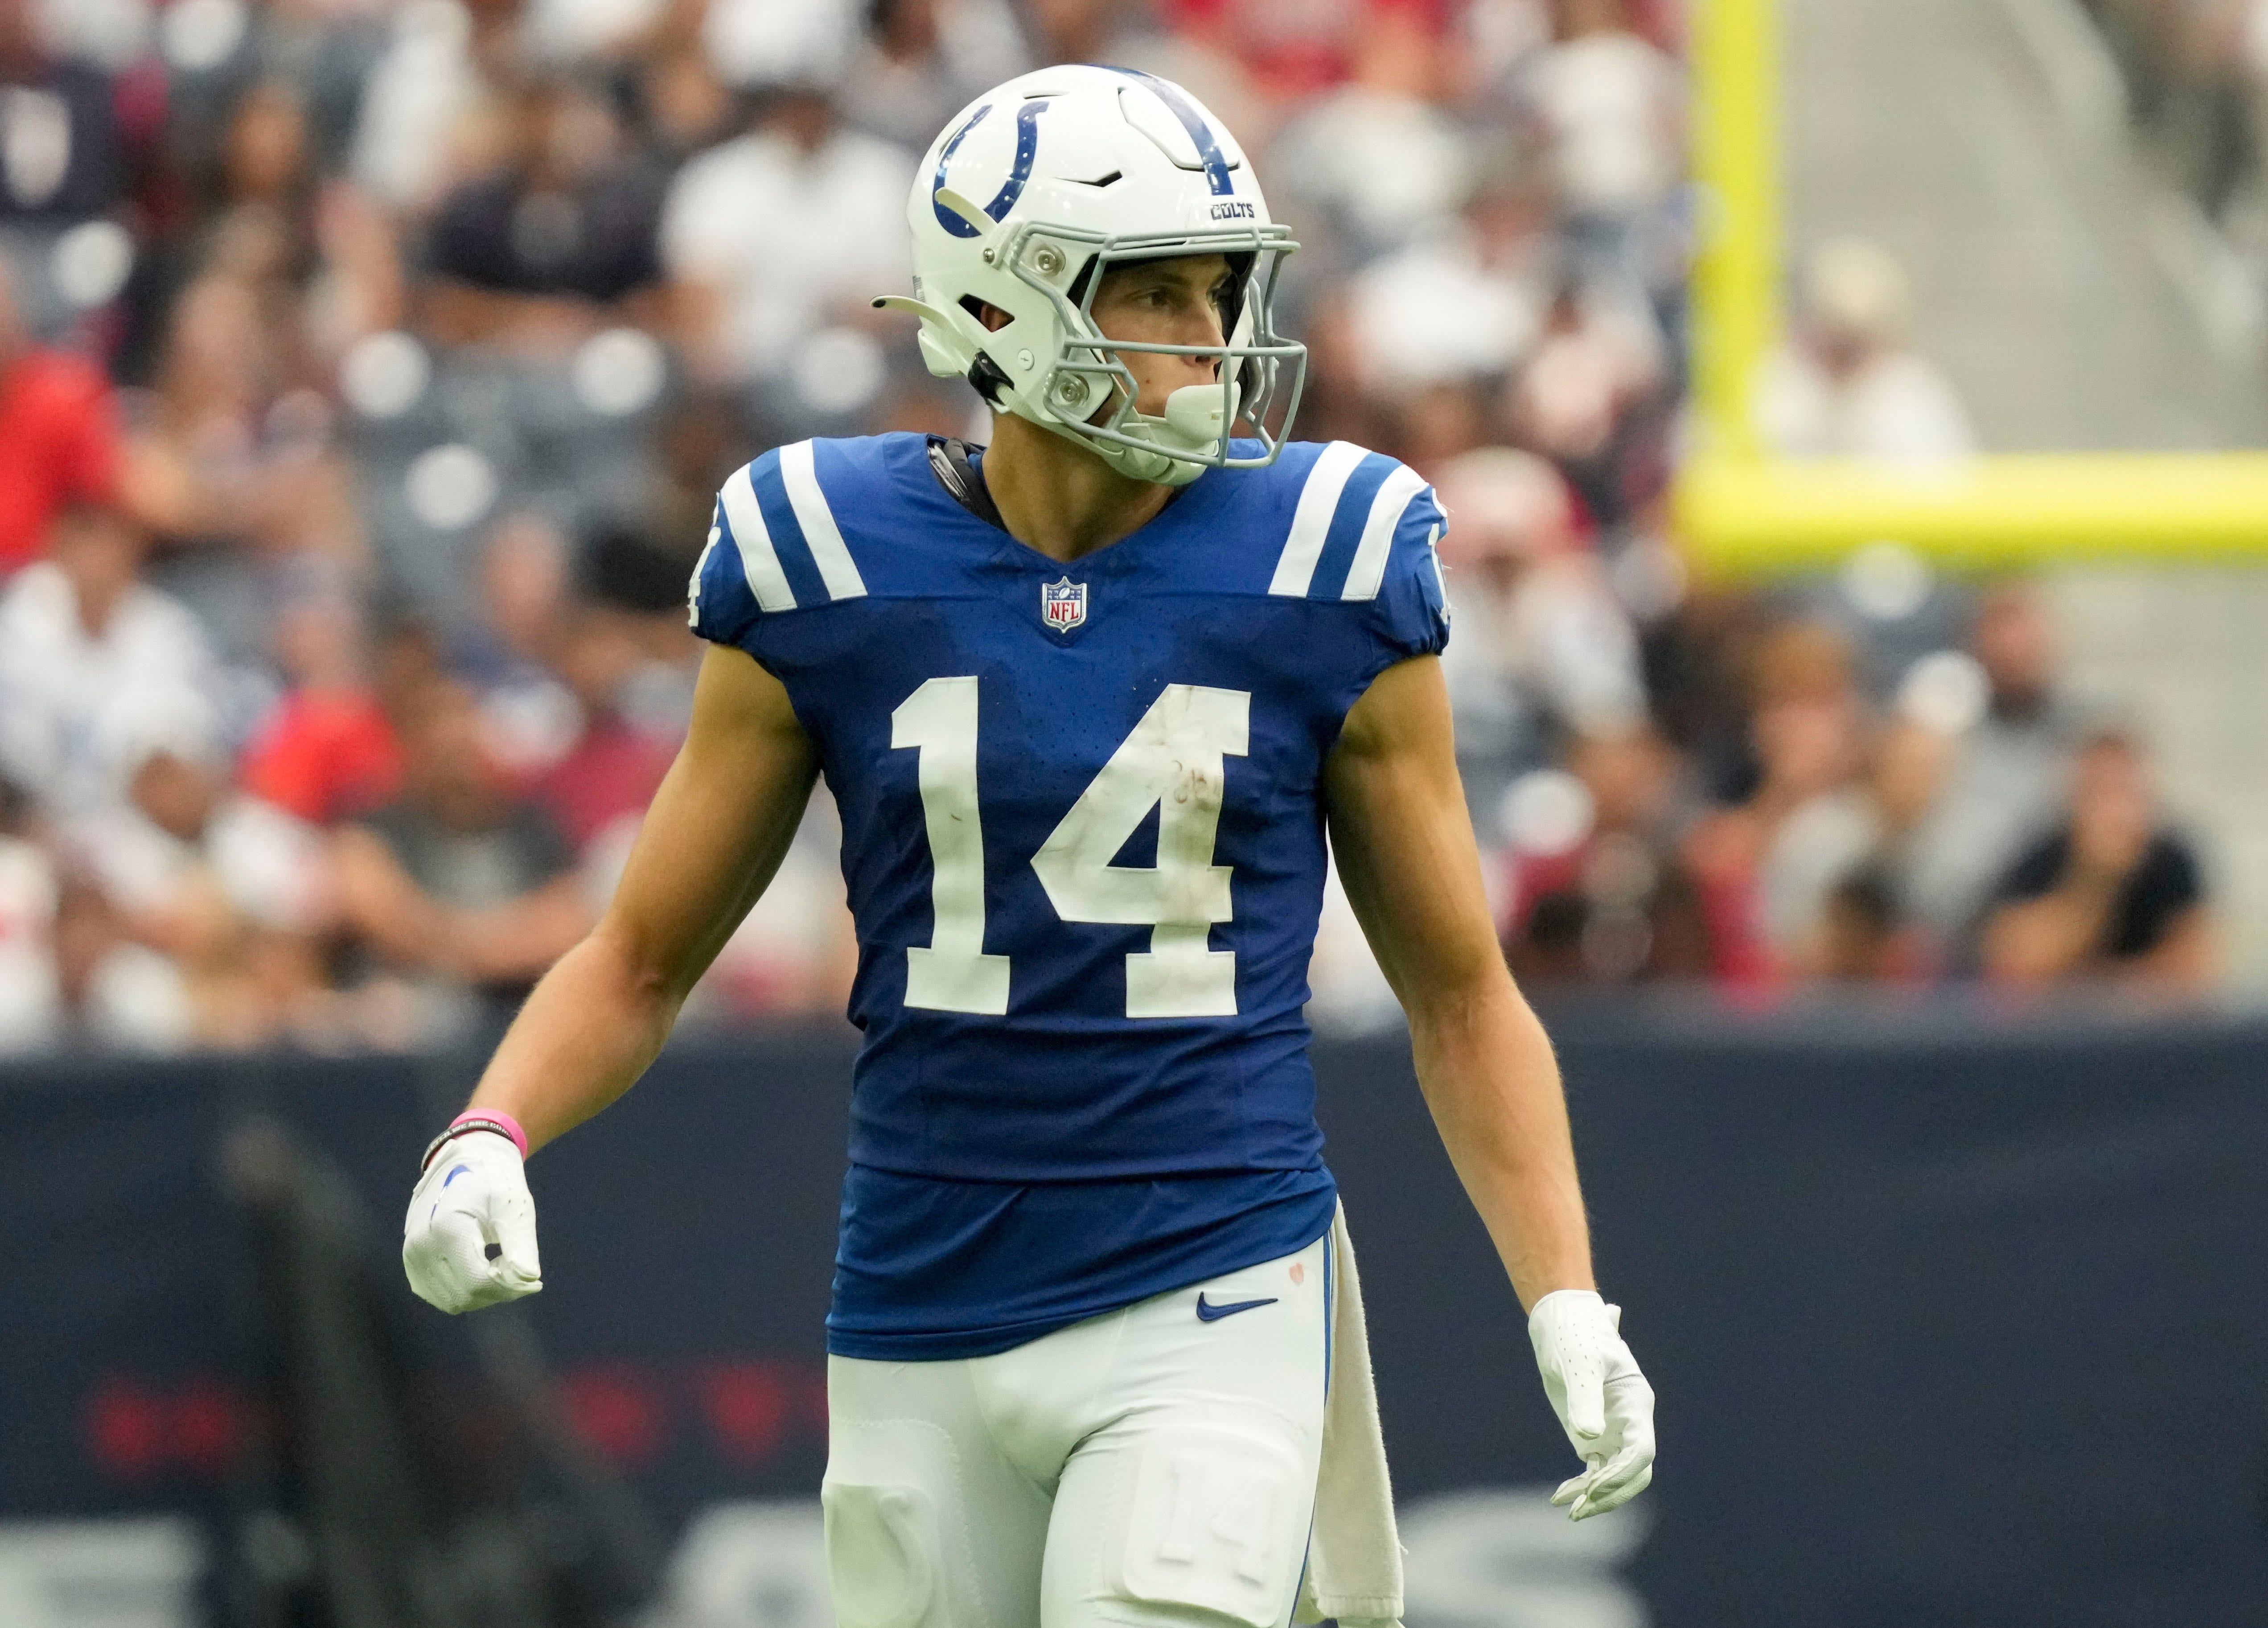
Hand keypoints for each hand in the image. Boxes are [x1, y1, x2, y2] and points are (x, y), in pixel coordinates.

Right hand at [403, 1128, 542, 1312]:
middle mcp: (421, 1246)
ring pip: (451, 1301)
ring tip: (500, 1265)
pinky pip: (438, 1294)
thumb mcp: (514, 1209)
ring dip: (481, 1293)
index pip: (478, 1282)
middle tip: (518, 1271)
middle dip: (498, 1292)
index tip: (533, 1280)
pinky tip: (481, 1268)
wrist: (466, 1159)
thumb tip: (530, 1279)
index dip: (509, 1288)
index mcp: (447, 1229)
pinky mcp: (411, 1261)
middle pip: (464, 1296)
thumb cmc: (496, 1182)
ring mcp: (411, 1255)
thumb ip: (522, 1247)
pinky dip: (463, 1291)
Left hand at [1527, 1289, 1655, 1518]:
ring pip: (1615, 1477)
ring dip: (1595, 1496)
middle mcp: (1629, 1423)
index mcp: (1636, 1404)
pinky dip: (1580, 1486)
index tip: (1594, 1487)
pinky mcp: (1591, 1437)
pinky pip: (1593, 1471)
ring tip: (1568, 1509)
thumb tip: (1588, 1438)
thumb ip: (1585, 1398)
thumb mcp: (1580, 1364)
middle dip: (1611, 1494)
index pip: (1641, 1451)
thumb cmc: (1575, 1336)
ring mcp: (1611, 1432)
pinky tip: (1559, 1498)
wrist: (1559, 1323)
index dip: (1621, 1473)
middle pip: (1634, 1472)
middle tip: (1581, 1509)